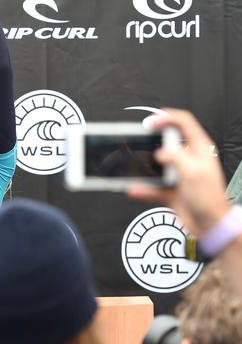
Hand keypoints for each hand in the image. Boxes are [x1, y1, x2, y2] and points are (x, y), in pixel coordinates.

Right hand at [126, 108, 229, 236]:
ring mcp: (178, 173)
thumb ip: (176, 157)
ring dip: (144, 165)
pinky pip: (151, 185)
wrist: (210, 227)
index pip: (184, 123)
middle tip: (139, 141)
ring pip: (156, 163)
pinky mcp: (170, 188)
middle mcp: (188, 159)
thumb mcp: (194, 172)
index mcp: (199, 149)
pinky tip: (134, 188)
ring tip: (134, 164)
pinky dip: (142, 187)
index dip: (166, 118)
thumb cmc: (210, 200)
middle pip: (166, 141)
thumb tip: (160, 153)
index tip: (150, 123)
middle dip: (151, 141)